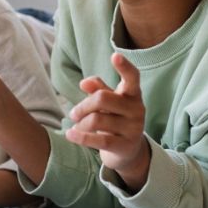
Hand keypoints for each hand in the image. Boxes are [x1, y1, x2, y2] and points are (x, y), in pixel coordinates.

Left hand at [66, 52, 149, 189]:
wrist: (128, 151)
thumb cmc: (115, 119)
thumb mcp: (108, 102)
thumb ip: (98, 89)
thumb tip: (85, 82)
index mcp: (133, 94)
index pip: (132, 78)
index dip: (124, 67)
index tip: (115, 56)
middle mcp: (136, 109)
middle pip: (102, 99)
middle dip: (83, 106)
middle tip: (73, 114)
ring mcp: (133, 128)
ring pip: (97, 120)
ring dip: (80, 123)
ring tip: (76, 126)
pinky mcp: (125, 146)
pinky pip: (99, 140)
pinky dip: (80, 137)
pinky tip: (70, 135)